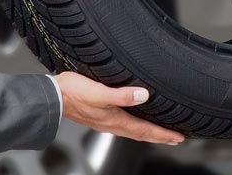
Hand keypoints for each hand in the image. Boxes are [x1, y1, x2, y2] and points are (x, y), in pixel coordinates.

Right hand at [53, 71, 185, 145]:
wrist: (52, 97)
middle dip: (159, 137)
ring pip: (132, 131)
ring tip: (157, 133)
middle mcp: (112, 123)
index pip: (145, 130)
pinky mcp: (97, 116)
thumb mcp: (98, 92)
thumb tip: (143, 95)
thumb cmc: (72, 93)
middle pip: (141, 133)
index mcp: (115, 119)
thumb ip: (121, 94)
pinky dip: (133, 127)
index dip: (163, 134)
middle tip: (174, 139)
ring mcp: (104, 121)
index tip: (178, 137)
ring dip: (147, 133)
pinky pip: (122, 126)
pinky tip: (131, 122)